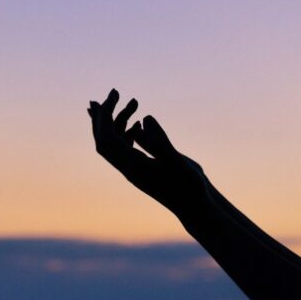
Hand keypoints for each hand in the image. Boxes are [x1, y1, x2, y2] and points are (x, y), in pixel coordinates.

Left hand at [88, 89, 206, 216]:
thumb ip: (160, 141)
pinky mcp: (145, 169)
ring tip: (134, 101)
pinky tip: (138, 123)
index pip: (107, 139)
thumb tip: (144, 119)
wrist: (196, 207)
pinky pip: (128, 149)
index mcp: (133, 167)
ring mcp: (136, 169)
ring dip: (120, 120)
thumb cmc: (189, 187)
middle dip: (105, 115)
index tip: (115, 95)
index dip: (106, 115)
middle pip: (104, 140)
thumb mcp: (177, 161)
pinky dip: (128, 132)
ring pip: (117, 142)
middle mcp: (130, 168)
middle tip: (113, 92)